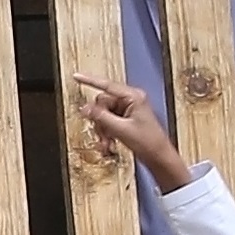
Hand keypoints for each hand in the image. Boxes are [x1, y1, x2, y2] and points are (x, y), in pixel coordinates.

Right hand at [71, 74, 190, 187]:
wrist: (158, 157)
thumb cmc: (149, 142)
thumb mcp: (121, 129)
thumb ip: (101, 117)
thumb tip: (85, 108)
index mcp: (134, 97)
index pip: (107, 86)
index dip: (89, 81)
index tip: (76, 77)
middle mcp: (131, 101)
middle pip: (102, 103)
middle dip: (99, 121)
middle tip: (102, 134)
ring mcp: (128, 110)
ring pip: (102, 114)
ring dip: (102, 130)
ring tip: (107, 142)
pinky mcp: (125, 119)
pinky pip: (107, 122)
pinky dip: (106, 133)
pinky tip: (109, 143)